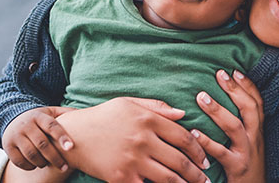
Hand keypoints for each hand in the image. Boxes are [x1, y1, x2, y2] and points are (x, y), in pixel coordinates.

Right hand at [2, 106, 74, 171]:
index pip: (52, 126)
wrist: (13, 118)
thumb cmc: (40, 119)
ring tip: (50, 164)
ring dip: (42, 162)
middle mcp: (26, 125)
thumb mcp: (51, 112)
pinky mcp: (8, 146)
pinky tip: (37, 166)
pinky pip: (19, 161)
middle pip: (42, 143)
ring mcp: (16, 136)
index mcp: (39, 116)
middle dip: (55, 157)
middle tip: (65, 167)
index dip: (62, 137)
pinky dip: (29, 166)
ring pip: (30, 153)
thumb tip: (86, 114)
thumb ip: (66, 113)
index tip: (71, 147)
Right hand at [56, 97, 210, 182]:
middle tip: (206, 179)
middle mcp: (143, 140)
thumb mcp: (129, 103)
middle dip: (197, 173)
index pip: (184, 137)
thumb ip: (158, 107)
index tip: (205, 159)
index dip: (199, 150)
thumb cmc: (103, 116)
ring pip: (168, 178)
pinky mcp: (121, 178)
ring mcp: (132, 160)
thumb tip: (183, 114)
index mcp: (148, 119)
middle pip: (180, 160)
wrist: (72, 136)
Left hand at [193, 70, 265, 182]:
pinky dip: (208, 142)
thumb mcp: (248, 144)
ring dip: (218, 111)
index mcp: (257, 131)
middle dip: (235, 90)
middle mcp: (255, 139)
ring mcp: (247, 153)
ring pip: (235, 127)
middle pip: (249, 109)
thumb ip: (240, 125)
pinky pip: (221, 153)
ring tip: (201, 97)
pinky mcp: (237, 168)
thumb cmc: (246, 166)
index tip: (235, 70)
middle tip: (219, 74)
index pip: (257, 103)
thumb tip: (222, 103)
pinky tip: (194, 133)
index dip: (248, 86)